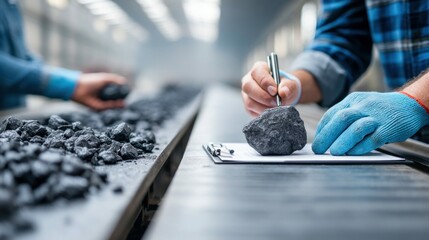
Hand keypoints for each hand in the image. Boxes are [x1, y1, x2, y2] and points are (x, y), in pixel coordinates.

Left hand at [71, 73, 126, 110]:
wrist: (79, 88)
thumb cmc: (91, 81)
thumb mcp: (105, 78)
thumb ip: (115, 79)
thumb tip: (125, 82)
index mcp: (105, 87)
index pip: (116, 90)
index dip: (122, 91)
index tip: (128, 91)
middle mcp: (104, 95)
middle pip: (116, 98)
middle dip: (122, 99)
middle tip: (127, 98)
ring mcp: (102, 102)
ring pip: (113, 104)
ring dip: (119, 104)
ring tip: (124, 102)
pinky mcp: (99, 107)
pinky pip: (109, 107)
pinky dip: (115, 105)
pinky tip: (120, 103)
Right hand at [241, 61, 300, 116]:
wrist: (283, 96)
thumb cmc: (284, 86)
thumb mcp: (290, 84)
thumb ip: (288, 86)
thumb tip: (283, 92)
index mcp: (259, 69)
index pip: (257, 73)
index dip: (265, 82)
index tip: (275, 91)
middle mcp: (248, 80)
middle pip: (248, 87)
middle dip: (263, 97)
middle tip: (276, 102)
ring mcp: (246, 94)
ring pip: (249, 102)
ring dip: (264, 107)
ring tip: (276, 108)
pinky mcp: (247, 106)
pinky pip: (251, 111)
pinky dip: (262, 113)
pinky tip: (271, 112)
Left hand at [312, 92, 428, 154]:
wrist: (410, 104)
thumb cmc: (380, 110)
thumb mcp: (360, 105)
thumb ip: (345, 117)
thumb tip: (326, 136)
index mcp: (353, 100)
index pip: (332, 114)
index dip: (322, 129)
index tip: (316, 141)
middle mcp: (363, 106)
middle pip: (341, 119)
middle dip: (327, 136)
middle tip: (319, 149)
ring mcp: (377, 116)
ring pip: (356, 128)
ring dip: (342, 141)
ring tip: (334, 152)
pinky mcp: (389, 128)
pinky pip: (373, 138)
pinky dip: (360, 147)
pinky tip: (352, 153)